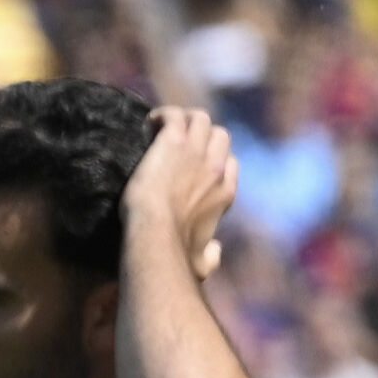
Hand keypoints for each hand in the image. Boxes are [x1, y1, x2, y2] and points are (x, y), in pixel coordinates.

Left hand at [130, 105, 238, 281]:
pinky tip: (149, 122)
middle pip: (219, 136)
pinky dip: (163, 115)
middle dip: (203, 136)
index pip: (229, 165)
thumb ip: (211, 257)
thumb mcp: (201, 263)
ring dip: (184, 119)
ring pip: (201, 119)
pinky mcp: (173, 140)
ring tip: (163, 127)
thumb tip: (215, 252)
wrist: (156, 236)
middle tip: (179, 143)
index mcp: (224, 193)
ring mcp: (195, 151)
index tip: (197, 167)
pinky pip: (174, 115)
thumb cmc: (175, 255)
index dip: (215, 162)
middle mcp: (214, 168)